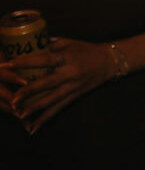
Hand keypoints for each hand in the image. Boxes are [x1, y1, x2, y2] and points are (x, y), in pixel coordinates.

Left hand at [2, 38, 117, 133]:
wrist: (109, 62)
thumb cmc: (87, 50)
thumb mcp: (69, 42)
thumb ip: (49, 44)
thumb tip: (28, 44)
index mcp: (66, 58)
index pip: (42, 60)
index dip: (23, 62)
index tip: (6, 65)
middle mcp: (69, 74)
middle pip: (46, 84)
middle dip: (28, 92)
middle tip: (12, 99)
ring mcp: (72, 87)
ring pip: (51, 101)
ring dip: (35, 109)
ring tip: (19, 116)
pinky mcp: (74, 96)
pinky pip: (58, 109)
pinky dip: (45, 119)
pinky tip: (33, 128)